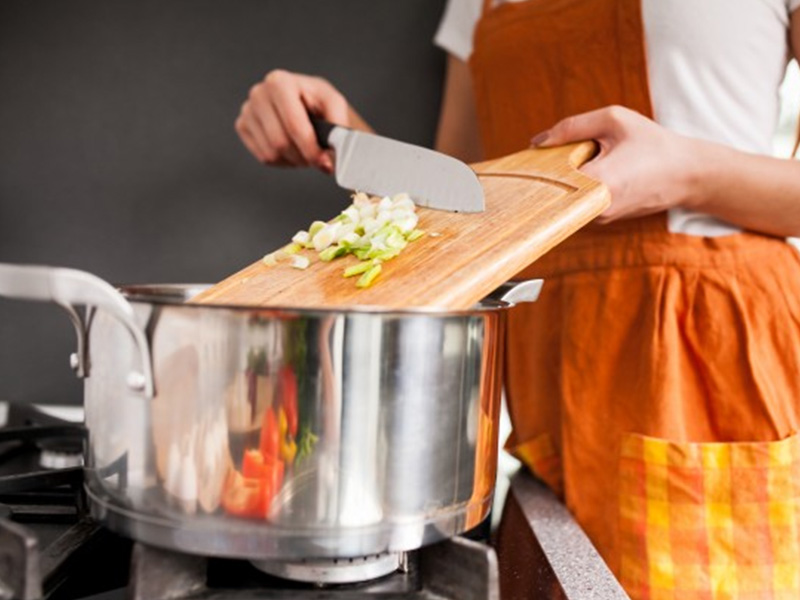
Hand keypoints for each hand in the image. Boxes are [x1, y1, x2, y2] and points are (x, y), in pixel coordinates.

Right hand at [235, 70, 351, 172]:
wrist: (305, 103)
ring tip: (305, 151)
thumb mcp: (334, 104)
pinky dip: (282, 160)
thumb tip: (336, 146)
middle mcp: (259, 93)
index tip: (324, 162)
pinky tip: (291, 149)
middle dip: (303, 156)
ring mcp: (247, 110)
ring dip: (294, 160)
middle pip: (280, 142)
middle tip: (317, 158)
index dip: (311, 149)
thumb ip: (338, 123)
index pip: (293, 125)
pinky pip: (263, 157)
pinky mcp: (242, 126)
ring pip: (271, 153)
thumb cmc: (318, 102)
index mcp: (280, 82)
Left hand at [532, 106, 697, 222]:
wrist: (688, 174)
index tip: (519, 163)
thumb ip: (572, 127)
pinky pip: (576, 201)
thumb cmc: (653, 144)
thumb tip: (536, 142)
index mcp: (599, 182)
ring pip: (565, 197)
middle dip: (545, 172)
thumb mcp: (615, 121)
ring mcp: (598, 218)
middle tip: (538, 156)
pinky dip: (574, 185)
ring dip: (563, 178)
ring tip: (574, 159)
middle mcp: (595, 208)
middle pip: (553, 191)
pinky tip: (582, 169)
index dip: (533, 170)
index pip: (550, 181)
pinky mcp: (601, 219)